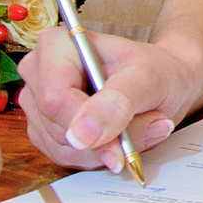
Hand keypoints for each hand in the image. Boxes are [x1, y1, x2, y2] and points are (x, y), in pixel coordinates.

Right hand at [17, 30, 199, 173]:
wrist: (165, 81)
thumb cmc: (156, 70)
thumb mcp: (148, 79)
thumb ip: (117, 102)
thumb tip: (81, 134)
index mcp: (57, 44)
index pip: (55, 99)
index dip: (88, 125)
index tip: (121, 139)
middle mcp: (39, 71)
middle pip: (57, 127)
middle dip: (105, 138)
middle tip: (147, 123)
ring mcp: (37, 103)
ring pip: (62, 148)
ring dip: (105, 149)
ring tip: (137, 125)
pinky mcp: (43, 129)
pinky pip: (64, 157)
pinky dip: (98, 156)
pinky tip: (117, 136)